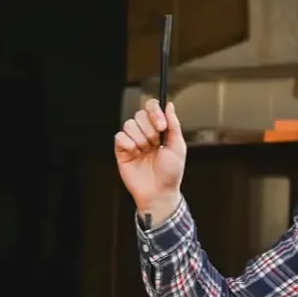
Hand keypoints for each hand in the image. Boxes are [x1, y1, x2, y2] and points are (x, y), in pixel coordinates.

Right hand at [114, 98, 186, 224]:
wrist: (159, 192)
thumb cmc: (170, 172)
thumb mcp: (178, 146)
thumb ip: (173, 124)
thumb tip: (169, 105)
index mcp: (158, 129)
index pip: (151, 107)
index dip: (154, 112)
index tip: (162, 126)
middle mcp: (144, 132)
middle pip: (139, 114)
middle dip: (150, 130)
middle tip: (156, 144)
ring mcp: (132, 141)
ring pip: (129, 124)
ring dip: (141, 139)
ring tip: (146, 152)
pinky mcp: (121, 150)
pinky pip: (120, 137)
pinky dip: (129, 145)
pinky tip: (136, 154)